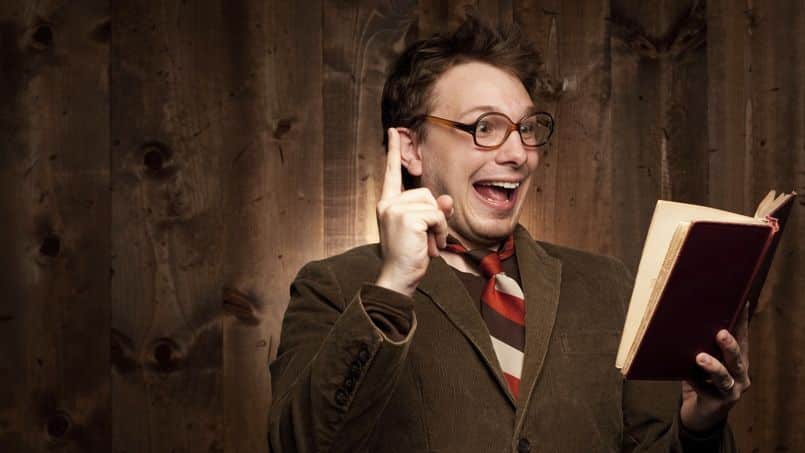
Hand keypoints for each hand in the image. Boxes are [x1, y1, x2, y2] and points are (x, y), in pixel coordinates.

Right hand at [375, 128, 452, 296]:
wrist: (399, 278)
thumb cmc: (409, 256)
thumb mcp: (423, 231)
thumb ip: (434, 212)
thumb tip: (447, 200)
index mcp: (388, 204)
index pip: (391, 173)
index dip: (395, 152)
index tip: (393, 131)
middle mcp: (387, 203)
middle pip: (426, 193)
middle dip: (435, 218)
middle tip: (427, 241)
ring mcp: (395, 209)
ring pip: (434, 206)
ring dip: (438, 227)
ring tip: (428, 246)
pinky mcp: (406, 217)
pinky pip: (437, 216)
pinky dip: (439, 232)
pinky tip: (429, 247)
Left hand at [680, 303, 750, 431]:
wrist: (700, 413)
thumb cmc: (702, 380)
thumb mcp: (704, 360)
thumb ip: (703, 345)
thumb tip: (688, 318)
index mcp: (739, 360)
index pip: (743, 338)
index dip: (742, 322)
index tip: (742, 304)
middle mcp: (741, 375)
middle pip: (737, 358)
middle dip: (730, 345)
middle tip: (720, 333)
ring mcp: (732, 391)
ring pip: (725, 377)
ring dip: (713, 366)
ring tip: (700, 357)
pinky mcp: (719, 403)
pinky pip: (705, 390)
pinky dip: (694, 381)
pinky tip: (685, 374)